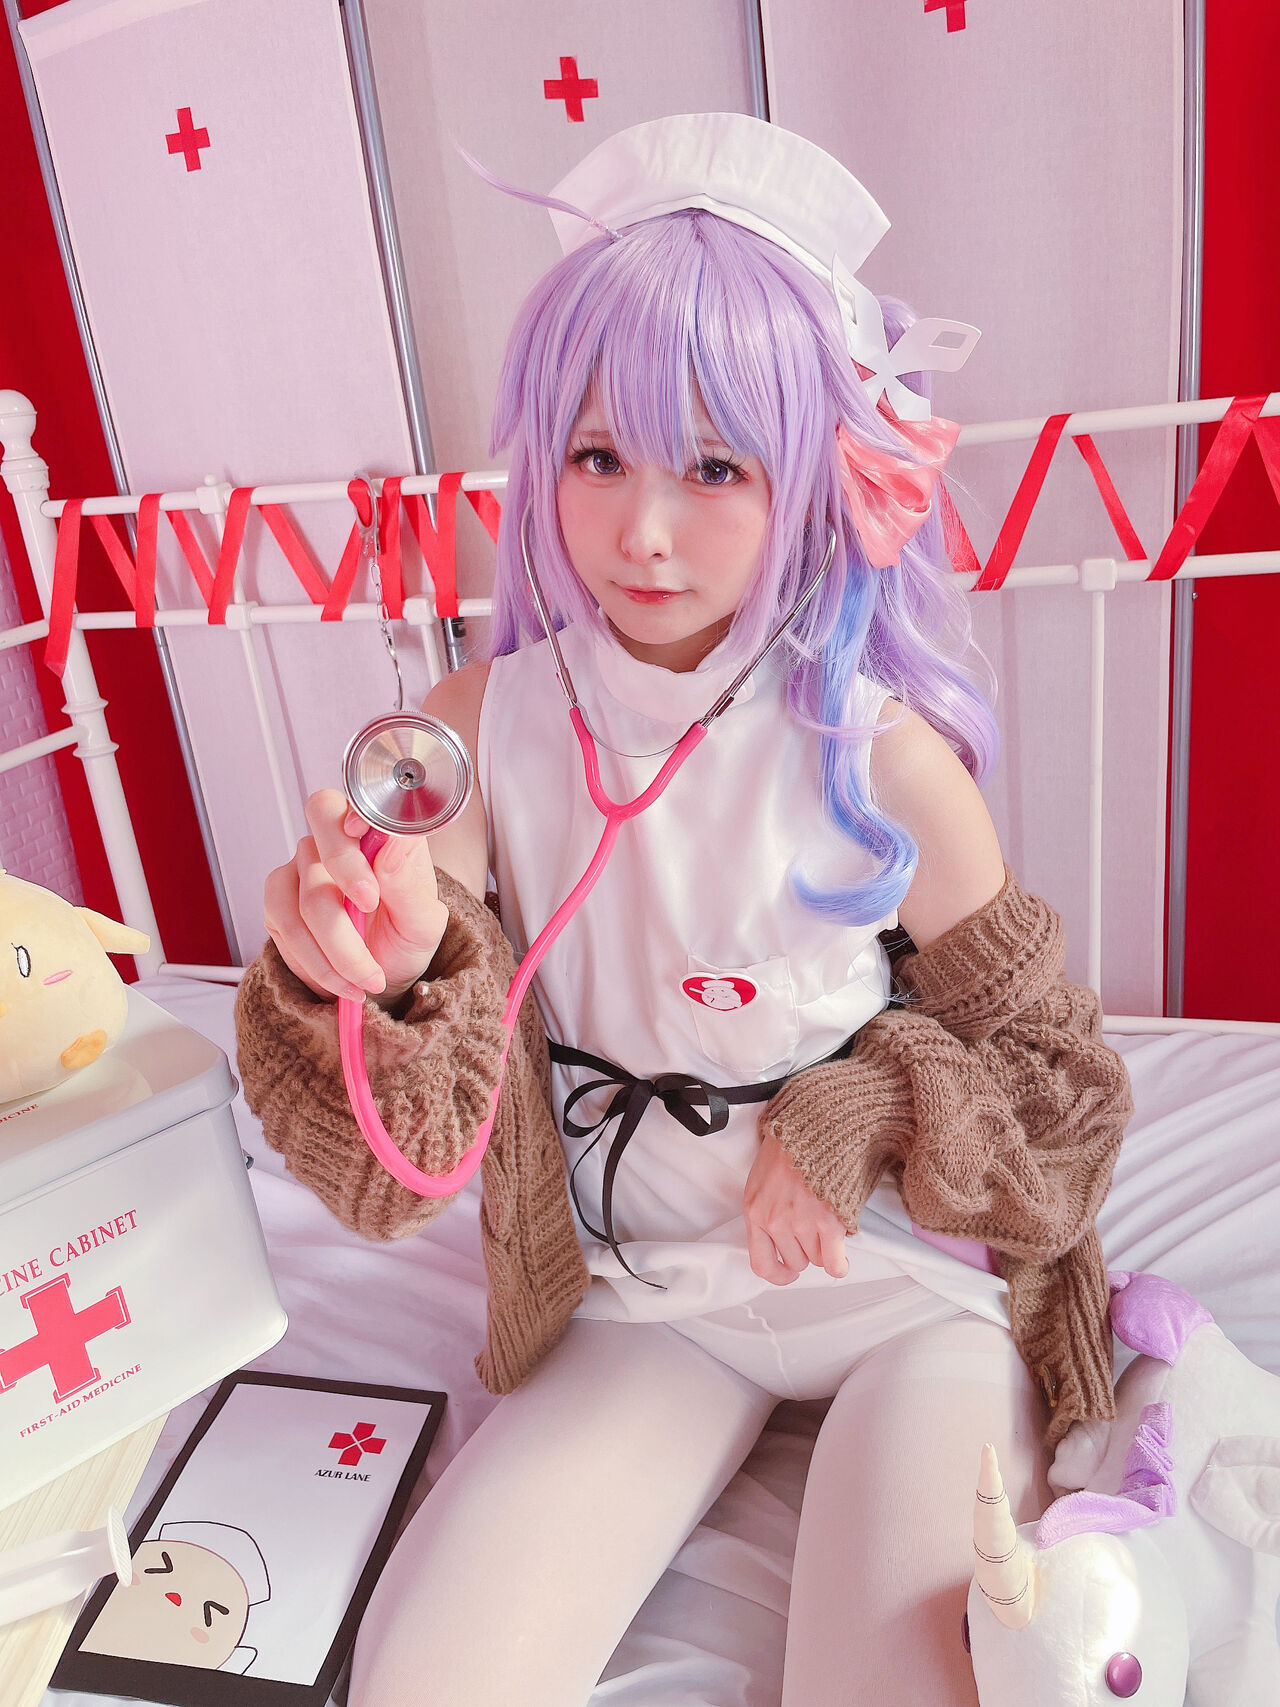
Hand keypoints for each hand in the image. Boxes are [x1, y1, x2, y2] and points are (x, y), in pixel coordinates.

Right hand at [263, 788, 448, 1002]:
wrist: (378, 978)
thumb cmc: (404, 940)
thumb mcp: (423, 923)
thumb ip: (411, 884)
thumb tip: (393, 846)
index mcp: (377, 834)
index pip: (358, 803)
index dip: (360, 820)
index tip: (377, 855)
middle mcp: (335, 840)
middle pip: (319, 829)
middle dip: (346, 871)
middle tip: (369, 906)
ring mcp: (302, 866)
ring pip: (306, 897)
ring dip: (338, 948)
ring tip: (367, 978)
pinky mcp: (279, 898)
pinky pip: (286, 924)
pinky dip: (316, 962)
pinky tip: (341, 980)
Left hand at [743, 1131, 850, 1284]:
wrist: (813, 1126)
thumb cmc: (790, 1147)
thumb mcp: (762, 1180)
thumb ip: (767, 1210)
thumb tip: (780, 1237)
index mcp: (755, 1211)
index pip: (761, 1262)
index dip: (777, 1275)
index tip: (787, 1274)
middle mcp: (775, 1221)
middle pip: (795, 1261)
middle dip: (806, 1250)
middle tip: (814, 1229)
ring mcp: (801, 1224)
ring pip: (816, 1260)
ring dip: (823, 1248)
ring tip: (827, 1224)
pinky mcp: (828, 1223)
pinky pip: (834, 1263)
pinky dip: (839, 1265)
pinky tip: (842, 1259)